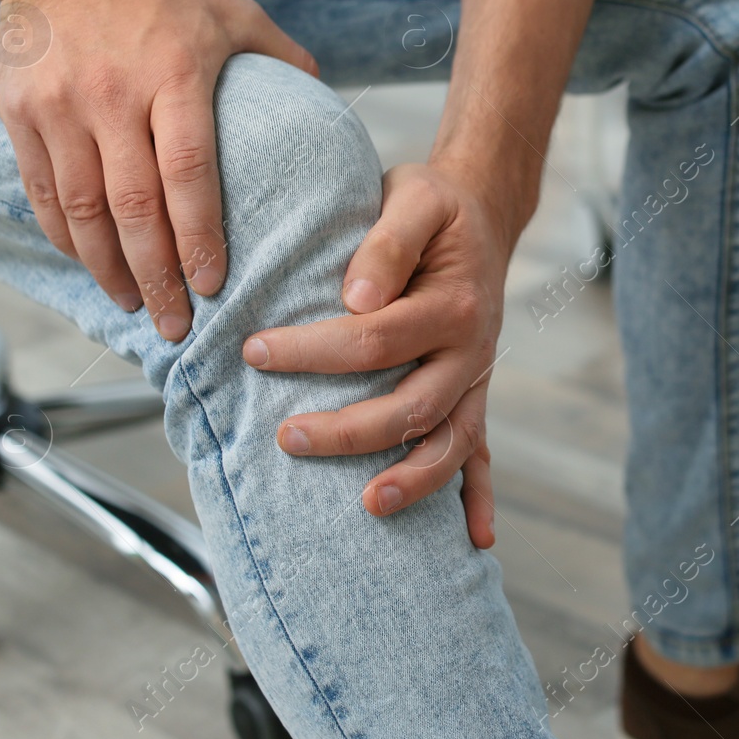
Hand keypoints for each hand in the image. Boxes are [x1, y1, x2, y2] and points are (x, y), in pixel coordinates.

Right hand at [0, 0, 316, 339]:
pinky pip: (42, 190)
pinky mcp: (21, 112)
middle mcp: (114, 96)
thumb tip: (327, 99)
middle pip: (133, 205)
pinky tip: (89, 265)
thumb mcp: (231, 11)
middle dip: (155, 275)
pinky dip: (64, 237)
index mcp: (174, 74)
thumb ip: (280, 56)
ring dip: (107, 269)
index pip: (189, 171)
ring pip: (82, 209)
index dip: (200, 234)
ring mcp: (61, 106)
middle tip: (174, 324)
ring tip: (133, 306)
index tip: (213, 284)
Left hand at [242, 162, 511, 548]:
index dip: (314, 351)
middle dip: (349, 431)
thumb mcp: (413, 196)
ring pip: (450, 443)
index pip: (377, 338)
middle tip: (285, 437)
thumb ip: (386, 243)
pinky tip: (475, 541)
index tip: (255, 351)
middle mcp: (472, 349)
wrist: (482, 210)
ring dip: (413, 480)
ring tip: (366, 505)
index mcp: (455, 302)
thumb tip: (354, 300)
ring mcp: (477, 379)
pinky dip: (480, 498)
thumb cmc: (433, 206)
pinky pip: (482, 453)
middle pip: (412, 405)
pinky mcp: (474, 395)